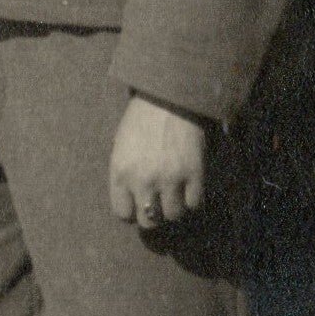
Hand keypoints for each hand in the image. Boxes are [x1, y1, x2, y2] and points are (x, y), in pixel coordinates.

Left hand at [109, 96, 206, 227]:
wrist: (170, 94)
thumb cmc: (141, 117)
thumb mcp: (120, 145)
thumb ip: (124, 173)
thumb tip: (133, 199)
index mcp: (120, 172)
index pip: (123, 214)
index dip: (132, 210)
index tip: (139, 202)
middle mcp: (143, 180)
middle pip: (148, 221)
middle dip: (153, 213)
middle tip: (159, 201)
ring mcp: (170, 178)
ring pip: (173, 215)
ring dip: (175, 206)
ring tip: (176, 192)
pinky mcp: (194, 173)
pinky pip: (194, 203)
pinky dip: (192, 198)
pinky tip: (189, 186)